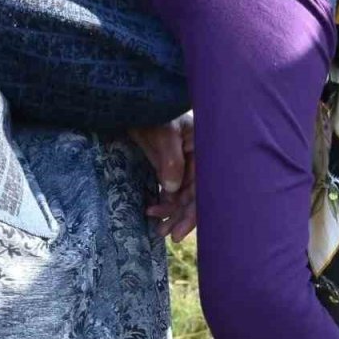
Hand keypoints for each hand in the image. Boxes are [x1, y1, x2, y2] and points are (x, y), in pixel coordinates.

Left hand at [129, 113, 196, 241]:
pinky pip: (172, 190)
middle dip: (181, 217)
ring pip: (183, 196)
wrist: (133, 104)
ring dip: (171, 213)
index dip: (194, 212)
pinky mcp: (172, 167)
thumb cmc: (152, 112)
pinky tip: (152, 211)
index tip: (179, 231)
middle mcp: (200, 161)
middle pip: (196, 196)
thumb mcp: (162, 133)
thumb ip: (170, 161)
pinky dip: (164, 202)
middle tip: (167, 234)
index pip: (204, 188)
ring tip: (158, 229)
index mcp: (205, 152)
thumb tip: (172, 190)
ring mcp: (186, 165)